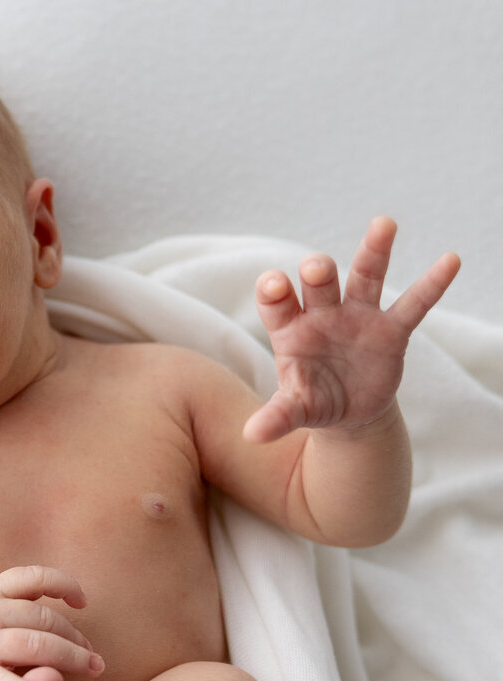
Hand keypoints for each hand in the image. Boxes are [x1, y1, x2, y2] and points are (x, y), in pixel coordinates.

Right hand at [0, 566, 103, 680]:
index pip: (35, 577)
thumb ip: (18, 601)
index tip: (82, 602)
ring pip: (36, 644)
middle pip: (45, 618)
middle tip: (93, 657)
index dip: (65, 585)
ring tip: (91, 670)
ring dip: (71, 659)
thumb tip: (64, 603)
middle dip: (77, 638)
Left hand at [244, 217, 460, 442]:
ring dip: (373, 251)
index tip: (274, 284)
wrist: (346, 411)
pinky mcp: (391, 331)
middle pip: (319, 283)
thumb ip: (276, 416)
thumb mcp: (296, 410)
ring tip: (384, 223)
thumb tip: (251, 435)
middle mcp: (322, 314)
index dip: (274, 291)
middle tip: (319, 267)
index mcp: (291, 329)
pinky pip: (413, 304)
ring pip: (365, 277)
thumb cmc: (312, 401)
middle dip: (319, 272)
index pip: (278, 302)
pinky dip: (431, 284)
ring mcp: (358, 318)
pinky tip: (450, 260)